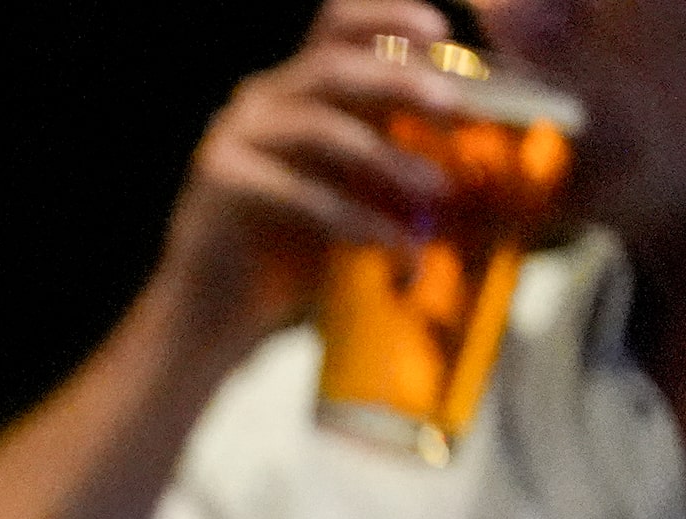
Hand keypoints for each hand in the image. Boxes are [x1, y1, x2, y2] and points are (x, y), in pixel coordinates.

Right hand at [154, 0, 471, 347]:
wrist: (211, 320)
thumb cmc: (290, 260)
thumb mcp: (355, 196)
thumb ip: (394, 161)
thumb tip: (474, 152)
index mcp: (293, 92)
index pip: (337, 24)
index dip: (390, 17)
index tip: (445, 36)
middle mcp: (259, 103)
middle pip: (333, 62)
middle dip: (400, 80)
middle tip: (454, 106)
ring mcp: (232, 140)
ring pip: (319, 126)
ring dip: (386, 157)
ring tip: (434, 190)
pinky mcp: (219, 184)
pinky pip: (299, 192)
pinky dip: (354, 218)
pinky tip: (390, 245)